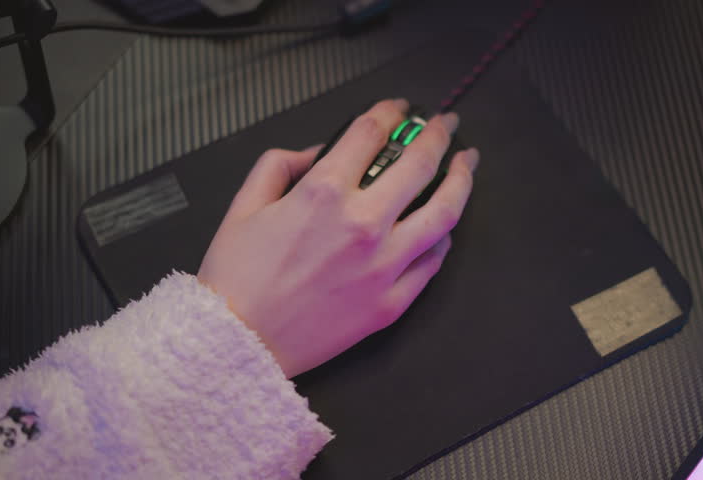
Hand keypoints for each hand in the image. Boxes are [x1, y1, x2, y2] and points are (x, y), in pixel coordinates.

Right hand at [197, 99, 478, 377]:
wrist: (236, 345)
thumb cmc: (235, 278)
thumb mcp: (244, 205)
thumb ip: (279, 165)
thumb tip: (317, 152)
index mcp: (324, 193)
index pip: (371, 134)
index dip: (390, 112)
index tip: (400, 108)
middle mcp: (362, 224)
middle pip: (420, 164)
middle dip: (438, 134)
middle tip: (447, 125)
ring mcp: (383, 266)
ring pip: (444, 213)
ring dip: (461, 181)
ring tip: (467, 165)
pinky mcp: (391, 303)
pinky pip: (432, 263)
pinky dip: (443, 239)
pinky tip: (445, 226)